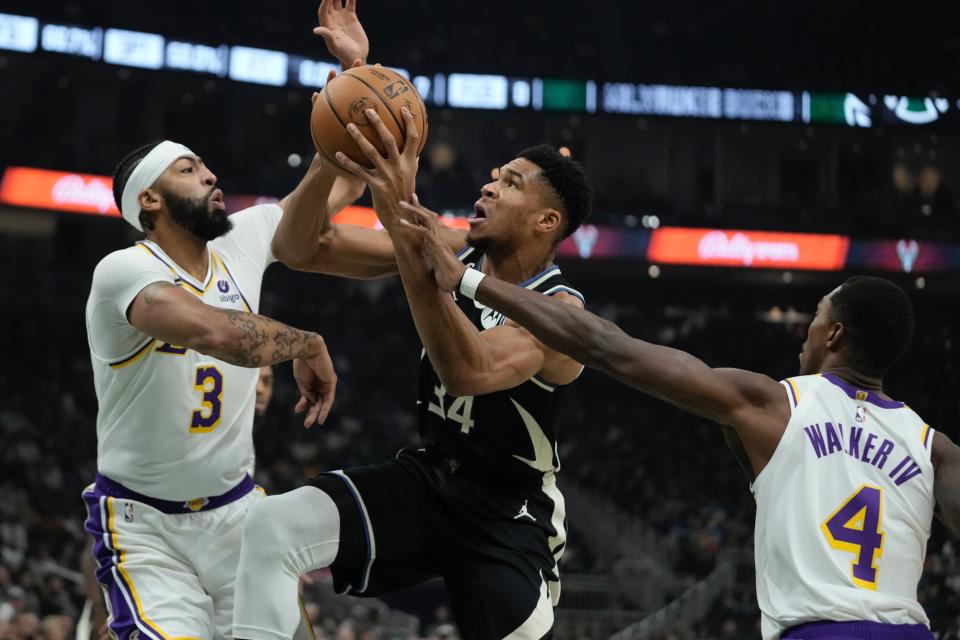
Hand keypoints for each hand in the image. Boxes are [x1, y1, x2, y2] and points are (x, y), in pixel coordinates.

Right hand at [293, 338, 337, 426]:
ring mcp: (326, 382)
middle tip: (306, 425)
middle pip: (317, 401)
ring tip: (309, 424)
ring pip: (322, 402)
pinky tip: (320, 419)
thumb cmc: (302, 364)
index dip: (304, 404)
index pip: (309, 396)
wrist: (306, 350)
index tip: (297, 410)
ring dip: (316, 414)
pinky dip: (325, 409)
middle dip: (311, 412)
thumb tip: (312, 403)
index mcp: (311, 380)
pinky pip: (329, 399)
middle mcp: (320, 382)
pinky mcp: (332, 383)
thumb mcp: (302, 382)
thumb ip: (307, 393)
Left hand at [314, 0, 367, 67]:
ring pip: (338, 0)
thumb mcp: (334, 46)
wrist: (356, 56)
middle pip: (329, 3)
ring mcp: (341, 17)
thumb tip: (316, 30)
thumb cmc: (344, 54)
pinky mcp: (351, 16)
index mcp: (326, 25)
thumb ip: (327, 36)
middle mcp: (333, 19)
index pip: (323, 10)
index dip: (325, 2)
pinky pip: (350, 3)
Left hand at [335, 107, 420, 229]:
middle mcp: (400, 168)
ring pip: (372, 153)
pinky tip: (336, 154)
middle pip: (390, 140)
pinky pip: (359, 171)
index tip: (403, 107)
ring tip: (349, 126)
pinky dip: (347, 162)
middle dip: (379, 124)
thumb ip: (412, 164)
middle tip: (368, 110)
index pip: (413, 139)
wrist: (402, 220)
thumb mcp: (411, 179)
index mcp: (410, 163)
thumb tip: (416, 152)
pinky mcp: (376, 187)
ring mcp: (388, 177)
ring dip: (359, 138)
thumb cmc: (405, 197)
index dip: (409, 123)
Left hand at [397, 196, 467, 292]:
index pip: (429, 225)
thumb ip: (432, 263)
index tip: (413, 205)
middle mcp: (438, 239)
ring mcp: (438, 241)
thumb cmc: (450, 278)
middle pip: (428, 217)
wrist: (461, 283)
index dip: (421, 214)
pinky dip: (412, 227)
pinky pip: (424, 232)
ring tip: (401, 204)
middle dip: (417, 206)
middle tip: (406, 198)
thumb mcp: (437, 269)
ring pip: (426, 219)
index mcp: (437, 243)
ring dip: (413, 211)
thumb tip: (428, 266)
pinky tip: (402, 223)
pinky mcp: (437, 246)